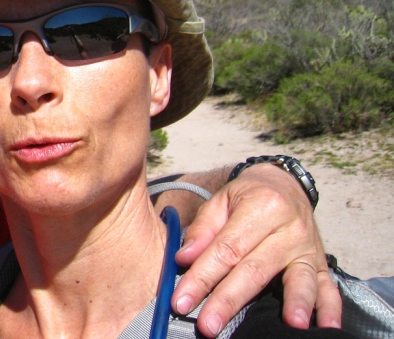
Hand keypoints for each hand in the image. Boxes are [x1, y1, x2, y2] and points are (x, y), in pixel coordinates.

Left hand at [171, 164, 340, 336]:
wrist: (284, 186)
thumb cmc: (247, 197)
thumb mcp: (221, 201)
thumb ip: (203, 229)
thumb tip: (185, 258)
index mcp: (262, 207)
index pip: (227, 248)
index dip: (202, 276)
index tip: (182, 300)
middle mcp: (290, 229)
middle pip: (255, 270)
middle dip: (229, 300)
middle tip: (209, 326)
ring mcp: (308, 249)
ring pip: (297, 280)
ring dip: (295, 303)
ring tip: (291, 325)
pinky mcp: (321, 265)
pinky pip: (329, 289)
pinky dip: (329, 310)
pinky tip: (327, 327)